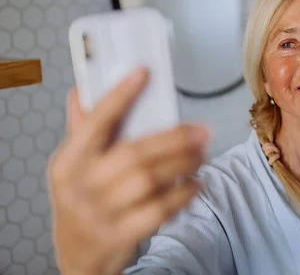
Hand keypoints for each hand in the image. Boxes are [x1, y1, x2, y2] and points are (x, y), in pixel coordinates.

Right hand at [48, 68, 209, 274]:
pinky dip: (182, 195)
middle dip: (174, 138)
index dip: (119, 96)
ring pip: (149, 180)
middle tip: (203, 131)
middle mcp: (81, 186)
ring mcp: (99, 213)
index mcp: (68, 161)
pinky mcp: (120, 235)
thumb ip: (82, 130)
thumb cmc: (82, 201)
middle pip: (133, 153)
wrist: (79, 256)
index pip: (94, 123)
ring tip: (203, 153)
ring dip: (183, 163)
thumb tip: (82, 91)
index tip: (144, 73)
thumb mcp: (73, 167)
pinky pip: (158, 211)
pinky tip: (197, 184)